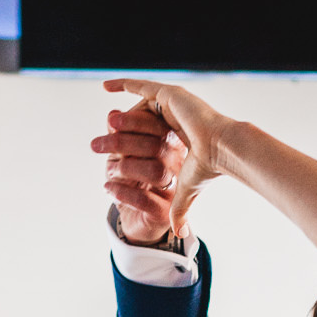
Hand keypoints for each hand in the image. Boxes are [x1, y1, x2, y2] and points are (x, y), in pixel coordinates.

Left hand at [93, 102, 189, 245]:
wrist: (136, 217)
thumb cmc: (132, 179)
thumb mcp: (122, 153)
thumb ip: (119, 134)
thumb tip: (113, 115)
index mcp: (172, 147)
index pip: (159, 127)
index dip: (135, 122)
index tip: (111, 122)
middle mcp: (179, 166)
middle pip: (156, 146)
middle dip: (122, 142)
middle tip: (97, 146)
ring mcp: (175, 190)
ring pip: (155, 171)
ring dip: (125, 168)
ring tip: (109, 171)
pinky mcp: (164, 213)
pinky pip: (145, 199)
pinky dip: (122, 192)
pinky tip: (109, 188)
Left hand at [95, 78, 231, 239]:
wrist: (223, 148)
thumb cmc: (208, 168)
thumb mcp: (186, 189)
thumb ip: (179, 207)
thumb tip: (180, 233)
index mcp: (178, 140)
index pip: (145, 142)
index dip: (126, 150)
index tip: (109, 162)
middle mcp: (176, 121)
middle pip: (137, 130)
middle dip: (116, 141)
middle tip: (93, 148)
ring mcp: (173, 105)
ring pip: (136, 114)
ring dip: (118, 123)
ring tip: (100, 130)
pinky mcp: (169, 93)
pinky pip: (141, 87)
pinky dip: (124, 83)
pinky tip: (106, 85)